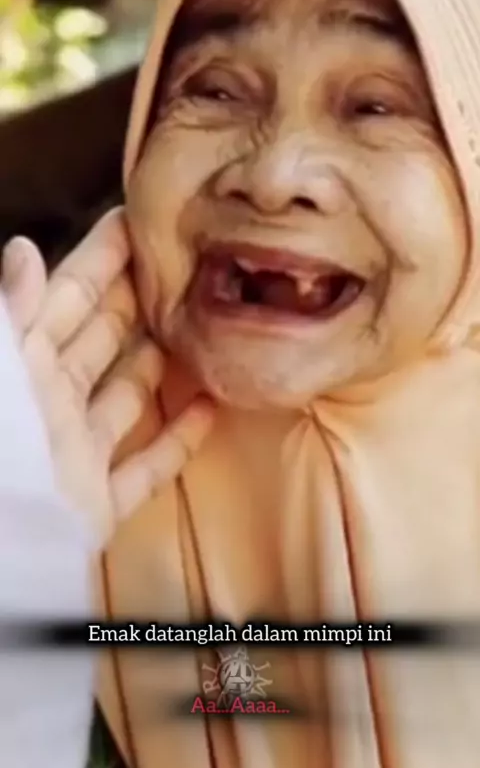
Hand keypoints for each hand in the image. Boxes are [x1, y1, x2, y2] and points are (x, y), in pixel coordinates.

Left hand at [1, 208, 215, 546]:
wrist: (6, 547)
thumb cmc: (6, 444)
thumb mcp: (5, 368)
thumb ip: (16, 313)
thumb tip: (25, 247)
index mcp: (26, 365)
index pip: (66, 298)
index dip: (97, 258)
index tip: (135, 221)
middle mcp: (52, 403)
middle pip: (98, 341)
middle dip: (134, 301)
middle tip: (178, 266)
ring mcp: (77, 453)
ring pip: (124, 398)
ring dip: (156, 365)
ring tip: (194, 329)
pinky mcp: (98, 503)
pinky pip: (144, 469)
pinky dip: (176, 442)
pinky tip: (209, 412)